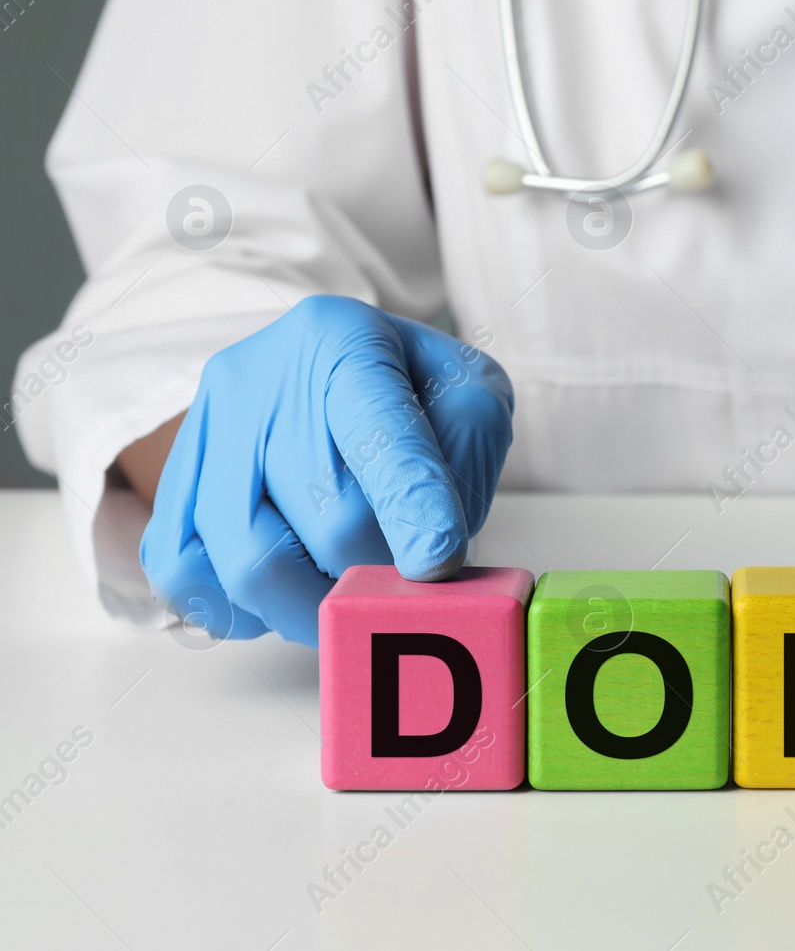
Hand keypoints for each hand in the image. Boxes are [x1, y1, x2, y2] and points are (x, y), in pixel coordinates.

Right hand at [141, 296, 513, 645]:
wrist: (324, 370)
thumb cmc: (408, 389)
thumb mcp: (468, 393)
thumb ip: (467, 454)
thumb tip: (429, 553)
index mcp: (343, 341)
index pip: (377, 433)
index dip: (410, 506)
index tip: (435, 563)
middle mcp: (258, 380)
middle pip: (325, 516)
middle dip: (379, 566)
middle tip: (403, 573)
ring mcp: (203, 433)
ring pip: (251, 562)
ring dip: (317, 603)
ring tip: (349, 590)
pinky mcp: (170, 486)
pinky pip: (189, 578)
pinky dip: (248, 609)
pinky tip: (289, 588)